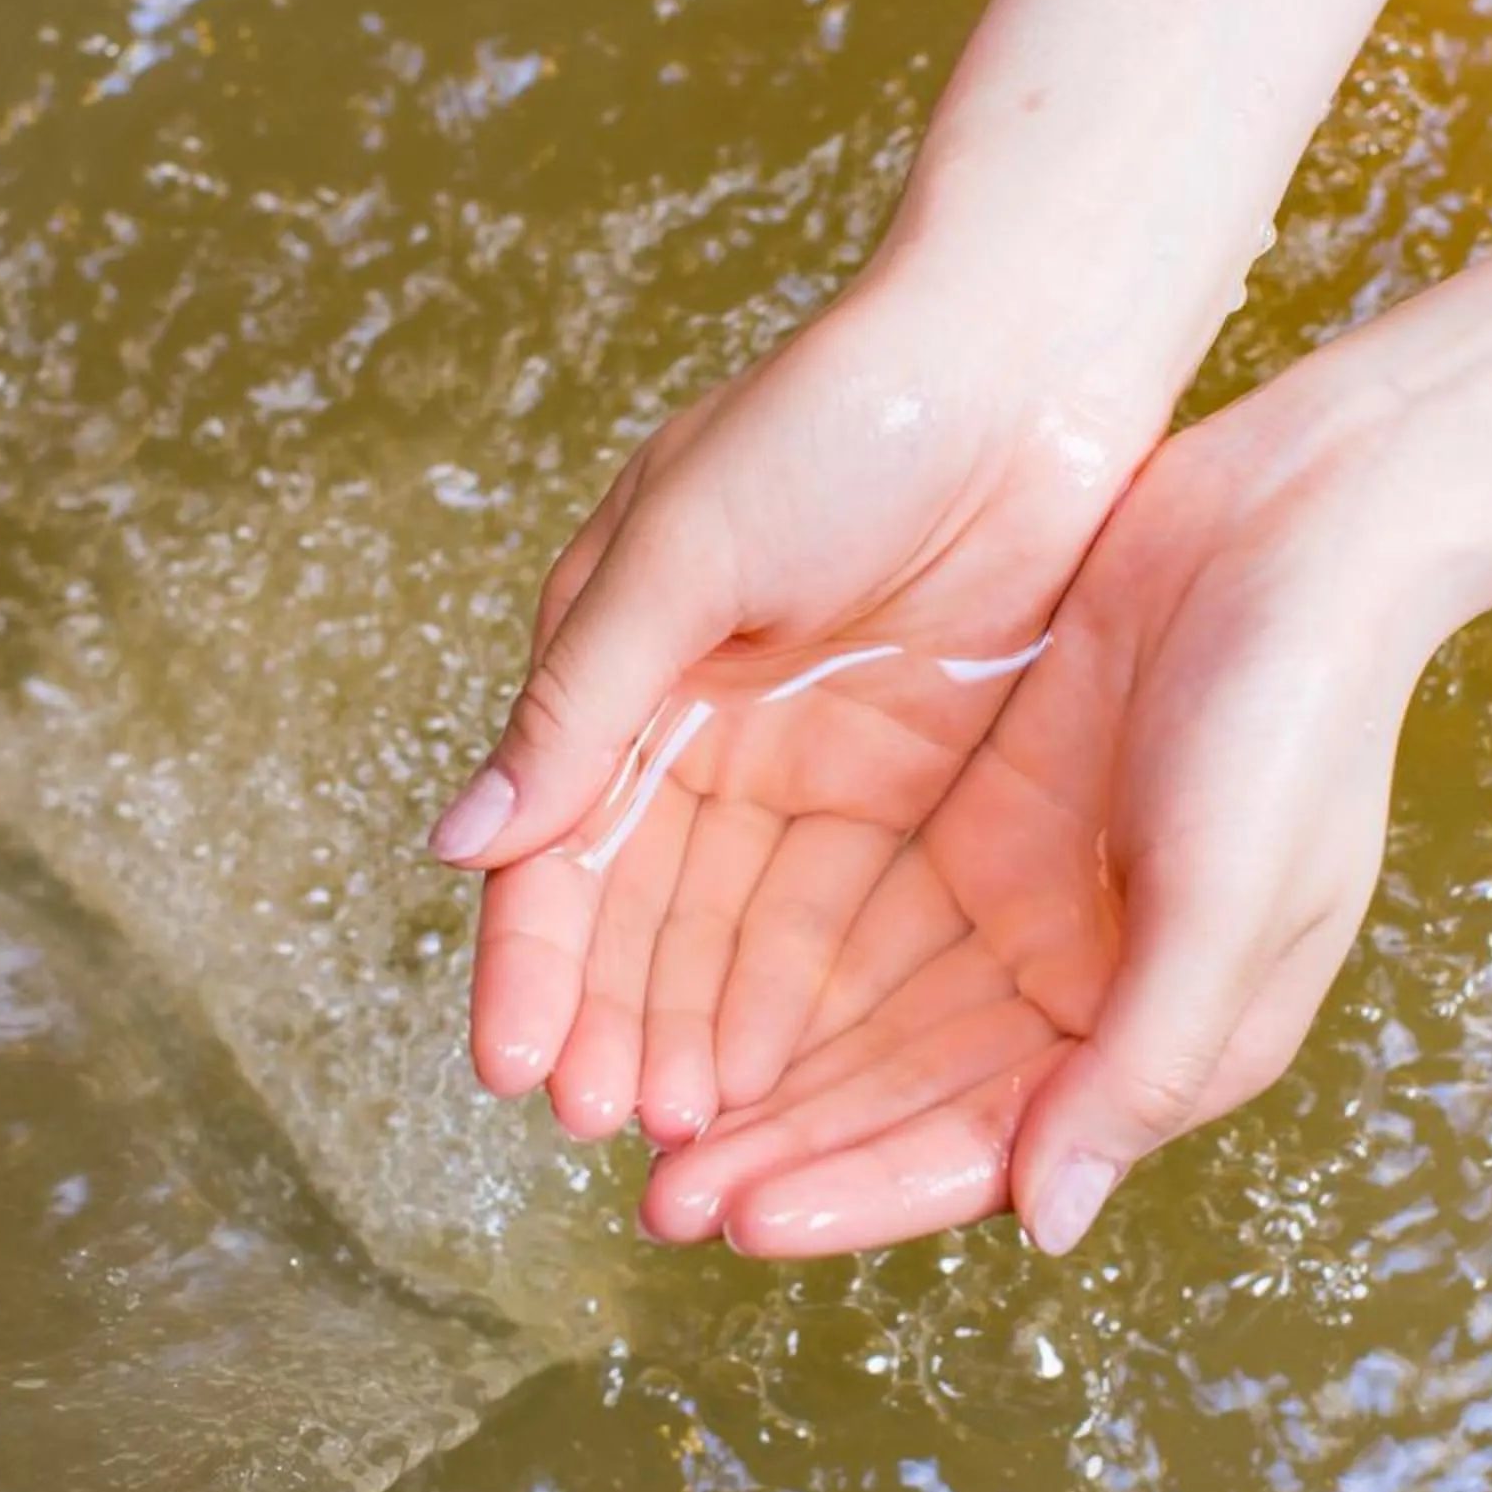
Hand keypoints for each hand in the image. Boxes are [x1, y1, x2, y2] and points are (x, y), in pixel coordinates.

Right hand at [433, 279, 1171, 1144]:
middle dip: (617, 1022)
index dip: (535, 961)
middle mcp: (699, 721)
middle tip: (614, 1133)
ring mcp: (805, 755)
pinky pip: (839, 912)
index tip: (519, 1074)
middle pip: (640, 910)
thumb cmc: (841, 414)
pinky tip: (783, 1079)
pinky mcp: (908, 776)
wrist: (1031, 352)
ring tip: (694, 1140)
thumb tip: (460, 845)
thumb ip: (582, 702)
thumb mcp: (688, 546)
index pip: (557, 841)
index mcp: (622, 658)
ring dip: (701, 1029)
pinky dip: (800, 995)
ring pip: (732, 929)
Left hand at [637, 377, 1462, 1257]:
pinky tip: (684, 984)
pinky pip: (859, 910)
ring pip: (866, 1014)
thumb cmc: (1298, 715)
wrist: (1305, 518)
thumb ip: (1144, 1063)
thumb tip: (1048, 1224)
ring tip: (635, 1111)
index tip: (737, 1221)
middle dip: (784, 1151)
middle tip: (653, 1197)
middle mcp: (1084, 988)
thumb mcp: (1236, 899)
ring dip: (764, 1067)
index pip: (984, 1151)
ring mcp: (1027, 897)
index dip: (859, 1191)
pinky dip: (780, 955)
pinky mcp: (985, 812)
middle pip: (904, 1098)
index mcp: (1163, 1038)